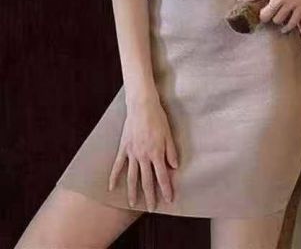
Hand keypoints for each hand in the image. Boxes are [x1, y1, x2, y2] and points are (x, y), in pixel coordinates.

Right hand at [108, 95, 178, 211]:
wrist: (142, 106)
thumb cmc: (158, 118)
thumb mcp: (169, 134)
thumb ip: (171, 152)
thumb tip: (175, 167)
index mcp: (156, 153)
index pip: (162, 176)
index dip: (166, 189)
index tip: (169, 200)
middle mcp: (144, 156)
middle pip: (147, 180)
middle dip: (150, 196)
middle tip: (151, 208)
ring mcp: (132, 153)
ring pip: (132, 177)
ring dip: (133, 191)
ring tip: (133, 203)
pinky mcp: (124, 148)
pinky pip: (118, 165)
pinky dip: (114, 177)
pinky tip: (111, 187)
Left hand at [236, 0, 300, 33]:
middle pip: (265, 15)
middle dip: (262, 15)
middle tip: (262, 14)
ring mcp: (290, 4)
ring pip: (277, 20)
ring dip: (275, 19)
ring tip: (274, 17)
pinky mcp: (300, 8)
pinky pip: (293, 22)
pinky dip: (287, 27)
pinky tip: (284, 29)